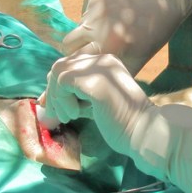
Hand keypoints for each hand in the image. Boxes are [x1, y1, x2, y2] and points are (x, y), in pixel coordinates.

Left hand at [41, 52, 191, 192]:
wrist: (145, 133)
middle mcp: (103, 59)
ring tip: (69, 116)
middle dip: (53, 92)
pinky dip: (64, 101)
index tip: (56, 108)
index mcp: (106, 63)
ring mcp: (100, 69)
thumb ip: (77, 96)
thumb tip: (46, 100)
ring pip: (59, 72)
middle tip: (58, 115)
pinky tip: (76, 115)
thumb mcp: (95, 104)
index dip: (56, 86)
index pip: (70, 65)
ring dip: (57, 97)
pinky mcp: (96, 82)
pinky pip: (64, 83)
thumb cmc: (123, 124)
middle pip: (61, 65)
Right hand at [61, 0, 191, 75]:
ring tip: (106, 31)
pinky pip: (84, 10)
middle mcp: (99, 24)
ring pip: (77, 26)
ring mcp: (96, 6)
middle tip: (92, 50)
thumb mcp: (132, 65)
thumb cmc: (146, 41)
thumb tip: (78, 92)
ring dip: (86, 31)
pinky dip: (93, 14)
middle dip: (77, 50)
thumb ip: (104, 77)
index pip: (73, 61)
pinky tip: (112, 14)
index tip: (84, 67)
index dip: (76, 66)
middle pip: (68, 44)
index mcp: (108, 46)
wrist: (160, 5)